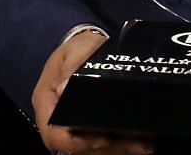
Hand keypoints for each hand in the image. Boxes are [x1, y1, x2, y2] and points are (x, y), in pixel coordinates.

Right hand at [33, 28, 149, 153]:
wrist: (92, 47)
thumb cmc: (81, 48)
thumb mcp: (78, 49)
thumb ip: (73, 65)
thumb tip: (63, 90)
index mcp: (47, 101)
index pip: (53, 134)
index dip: (76, 142)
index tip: (104, 137)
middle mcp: (58, 119)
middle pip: (77, 149)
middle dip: (106, 148)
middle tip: (134, 142)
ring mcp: (74, 128)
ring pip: (94, 152)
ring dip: (118, 150)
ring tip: (143, 142)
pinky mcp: (91, 132)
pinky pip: (106, 149)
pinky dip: (124, 149)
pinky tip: (143, 143)